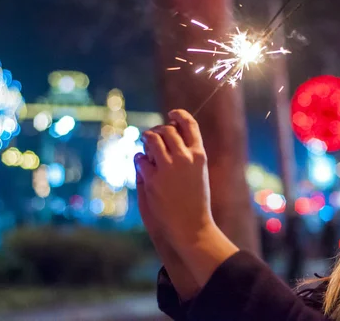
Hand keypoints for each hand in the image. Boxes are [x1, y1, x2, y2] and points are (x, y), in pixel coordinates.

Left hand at [135, 109, 238, 286]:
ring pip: (152, 139)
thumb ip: (188, 155)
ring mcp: (168, 167)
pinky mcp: (152, 179)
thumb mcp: (199, 173)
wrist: (192, 226)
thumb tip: (170, 135)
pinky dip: (140, 158)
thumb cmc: (196, 200)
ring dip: (147, 139)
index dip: (179, 115)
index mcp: (199, 155)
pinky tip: (142, 163)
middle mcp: (185, 157)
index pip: (189, 124)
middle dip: (159, 130)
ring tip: (145, 144)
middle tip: (153, 135)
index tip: (172, 114)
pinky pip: (140, 159)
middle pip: (167, 130)